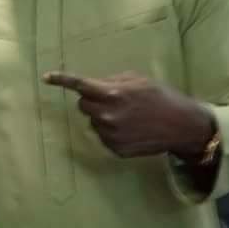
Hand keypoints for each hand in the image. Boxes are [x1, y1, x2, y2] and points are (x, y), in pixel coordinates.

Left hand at [43, 71, 214, 159]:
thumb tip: (94, 86)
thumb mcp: (138, 80)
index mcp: (112, 94)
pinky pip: (103, 136)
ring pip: (94, 121)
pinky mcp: (115, 150)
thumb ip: (112, 82)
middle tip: (113, 99)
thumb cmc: (161, 97)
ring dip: (103, 116)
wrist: (182, 126)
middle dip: (92, 101)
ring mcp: (110, 135)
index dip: (62, 80)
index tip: (46, 77)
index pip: (80, 86)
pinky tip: (131, 129)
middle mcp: (107, 115)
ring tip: (128, 116)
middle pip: (83, 105)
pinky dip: (112, 131)